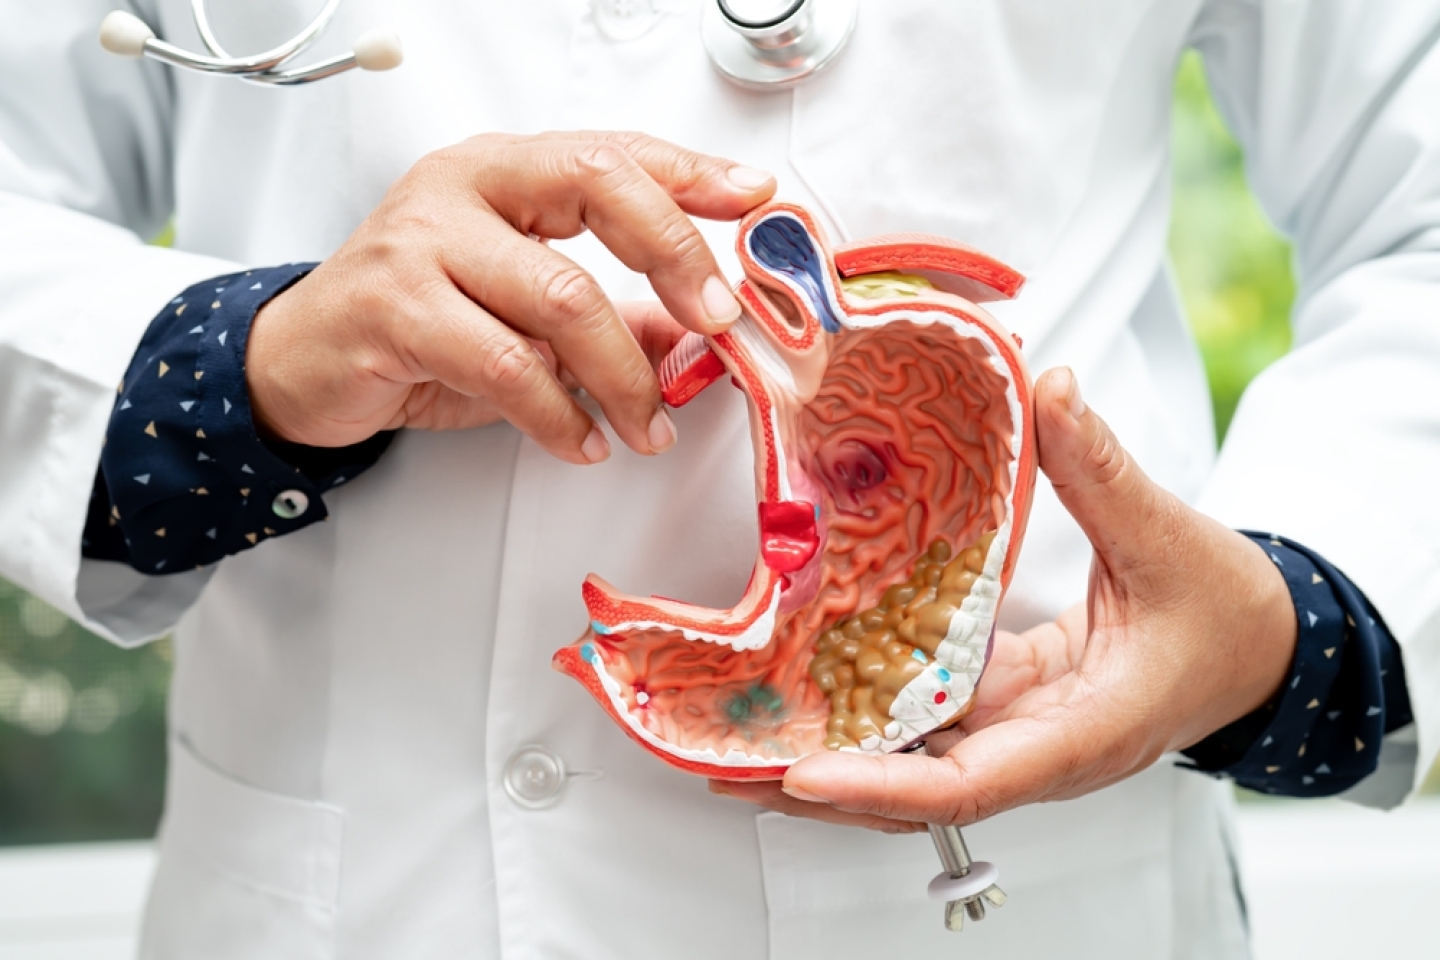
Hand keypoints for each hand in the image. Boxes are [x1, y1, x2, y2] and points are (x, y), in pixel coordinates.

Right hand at [246, 131, 775, 462]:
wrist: (303, 362)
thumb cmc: (419, 324)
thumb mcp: (523, 310)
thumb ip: (612, 314)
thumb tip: (700, 338)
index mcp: (502, 170)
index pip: (611, 150)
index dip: (688, 171)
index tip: (752, 196)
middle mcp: (463, 186)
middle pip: (596, 187)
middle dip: (675, 256)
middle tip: (719, 322)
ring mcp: (422, 241)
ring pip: (561, 295)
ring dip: (624, 374)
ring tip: (648, 425)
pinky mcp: (395, 309)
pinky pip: (508, 365)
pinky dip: (560, 415)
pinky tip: (583, 440)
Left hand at [713, 367, 1296, 829]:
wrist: (1258, 646)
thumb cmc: (1226, 615)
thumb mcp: (1167, 538)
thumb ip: (1103, 470)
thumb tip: (1050, 390)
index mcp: (1079, 734)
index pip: (966, 785)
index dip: (880, 787)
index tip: (802, 774)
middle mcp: (1033, 751)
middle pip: (909, 792)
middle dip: (816, 785)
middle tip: (723, 764)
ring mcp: (1012, 736)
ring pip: (904, 766)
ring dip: (822, 755)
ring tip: (733, 742)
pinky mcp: (999, 710)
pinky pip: (919, 724)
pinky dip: (859, 716)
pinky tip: (801, 691)